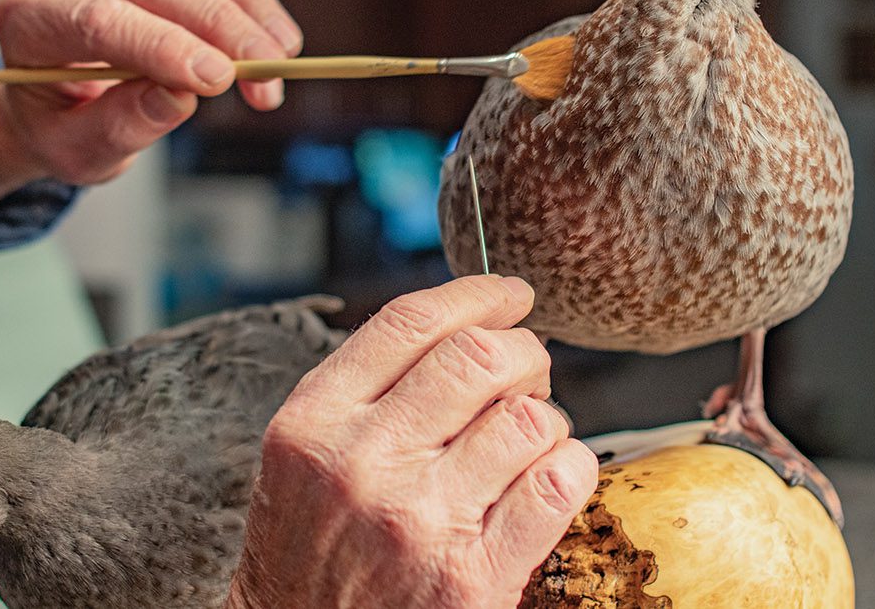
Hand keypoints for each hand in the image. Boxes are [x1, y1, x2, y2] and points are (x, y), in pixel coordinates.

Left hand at [0, 0, 301, 210]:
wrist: (47, 101)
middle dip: (216, 23)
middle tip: (266, 72)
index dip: (164, 45)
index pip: (97, 20)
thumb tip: (182, 96)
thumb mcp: (78, 150)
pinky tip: (271, 30)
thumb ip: (123, 125)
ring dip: (239, 1)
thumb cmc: (59, 125)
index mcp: (25, 20)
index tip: (220, 79)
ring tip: (279, 53)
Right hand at [227, 275, 597, 608]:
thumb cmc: (308, 545)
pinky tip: (549, 474)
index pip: (411, 322)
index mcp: (314, 420)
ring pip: (527, 417)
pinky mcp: (471, 578)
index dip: (477, 294)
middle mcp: (362, 463)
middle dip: (523, 352)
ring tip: (530, 436)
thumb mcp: (304, 453)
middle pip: (479, 358)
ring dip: (546, 416)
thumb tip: (468, 325)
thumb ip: (365, 388)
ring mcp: (418, 521)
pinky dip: (570, 466)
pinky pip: (556, 484)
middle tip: (527, 372)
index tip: (509, 295)